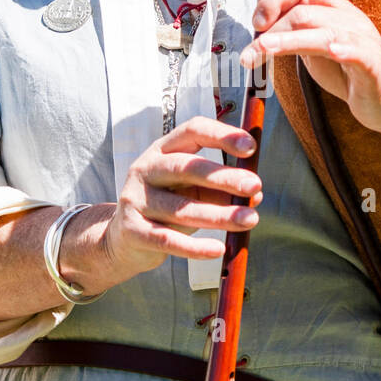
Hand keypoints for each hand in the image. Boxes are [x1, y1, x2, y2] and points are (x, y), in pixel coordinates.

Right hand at [94, 116, 262, 284]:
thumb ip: (221, 191)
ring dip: (219, 215)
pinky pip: (167, 239)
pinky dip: (195, 247)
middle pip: (186, 167)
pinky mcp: (132, 230)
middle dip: (224, 176)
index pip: (192, 131)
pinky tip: (218, 249)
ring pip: (181, 208)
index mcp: (163, 150)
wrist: (123, 240)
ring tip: (250, 220)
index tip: (251, 147)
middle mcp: (145, 169)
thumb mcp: (193, 194)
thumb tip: (256, 194)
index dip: (222, 135)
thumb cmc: (166, 210)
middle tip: (255, 186)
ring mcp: (135, 199)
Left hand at [239, 0, 380, 148]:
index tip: (256, 23)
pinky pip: (360, 52)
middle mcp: (348, 19)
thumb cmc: (352, 74)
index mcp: (333, 10)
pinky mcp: (375, 67)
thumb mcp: (315, 49)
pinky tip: (332, 51)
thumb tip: (259, 30)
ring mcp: (363, 41)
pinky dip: (344, 49)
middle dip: (270, 32)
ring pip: (322, 31)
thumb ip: (293, 35)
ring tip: (264, 50)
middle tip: (249, 55)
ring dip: (287, 41)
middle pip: (302, 11)